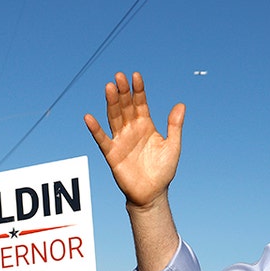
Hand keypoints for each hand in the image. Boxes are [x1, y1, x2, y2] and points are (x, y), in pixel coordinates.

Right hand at [85, 71, 184, 209]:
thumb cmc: (163, 171)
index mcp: (146, 125)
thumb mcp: (173, 147)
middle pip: (125, 106)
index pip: (141, 103)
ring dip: (111, 103)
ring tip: (109, 87)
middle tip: (119, 76)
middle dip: (122, 91)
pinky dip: (95, 129)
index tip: (136, 76)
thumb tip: (181, 105)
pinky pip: (102, 139)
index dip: (138, 90)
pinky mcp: (112, 153)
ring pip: (114, 117)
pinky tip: (89, 117)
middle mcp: (131, 129)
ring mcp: (121, 140)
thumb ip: (174, 126)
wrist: (152, 194)